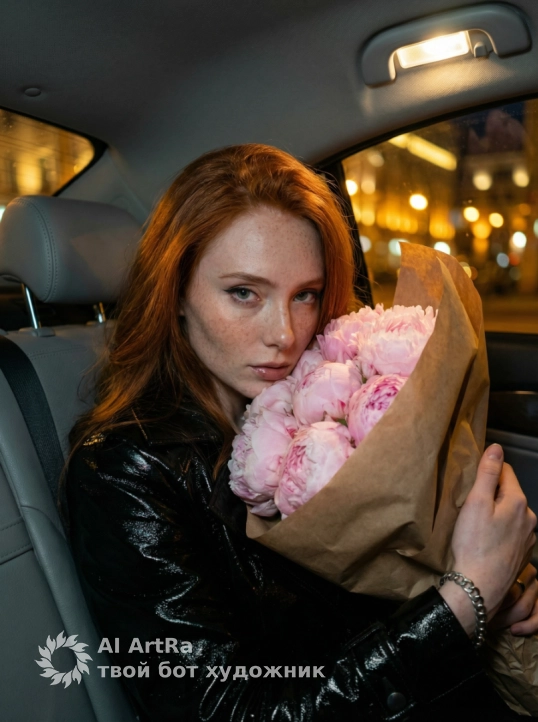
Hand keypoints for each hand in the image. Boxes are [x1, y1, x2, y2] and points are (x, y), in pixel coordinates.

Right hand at [439, 444, 536, 635]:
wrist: (479, 587)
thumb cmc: (473, 544)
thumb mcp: (475, 502)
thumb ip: (487, 473)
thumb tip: (496, 448)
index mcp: (518, 502)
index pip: (505, 471)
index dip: (487, 472)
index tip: (472, 483)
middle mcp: (529, 519)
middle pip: (509, 493)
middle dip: (492, 495)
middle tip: (470, 506)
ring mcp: (528, 539)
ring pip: (510, 514)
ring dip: (496, 514)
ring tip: (476, 525)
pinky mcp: (522, 554)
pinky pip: (511, 532)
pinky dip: (499, 531)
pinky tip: (484, 541)